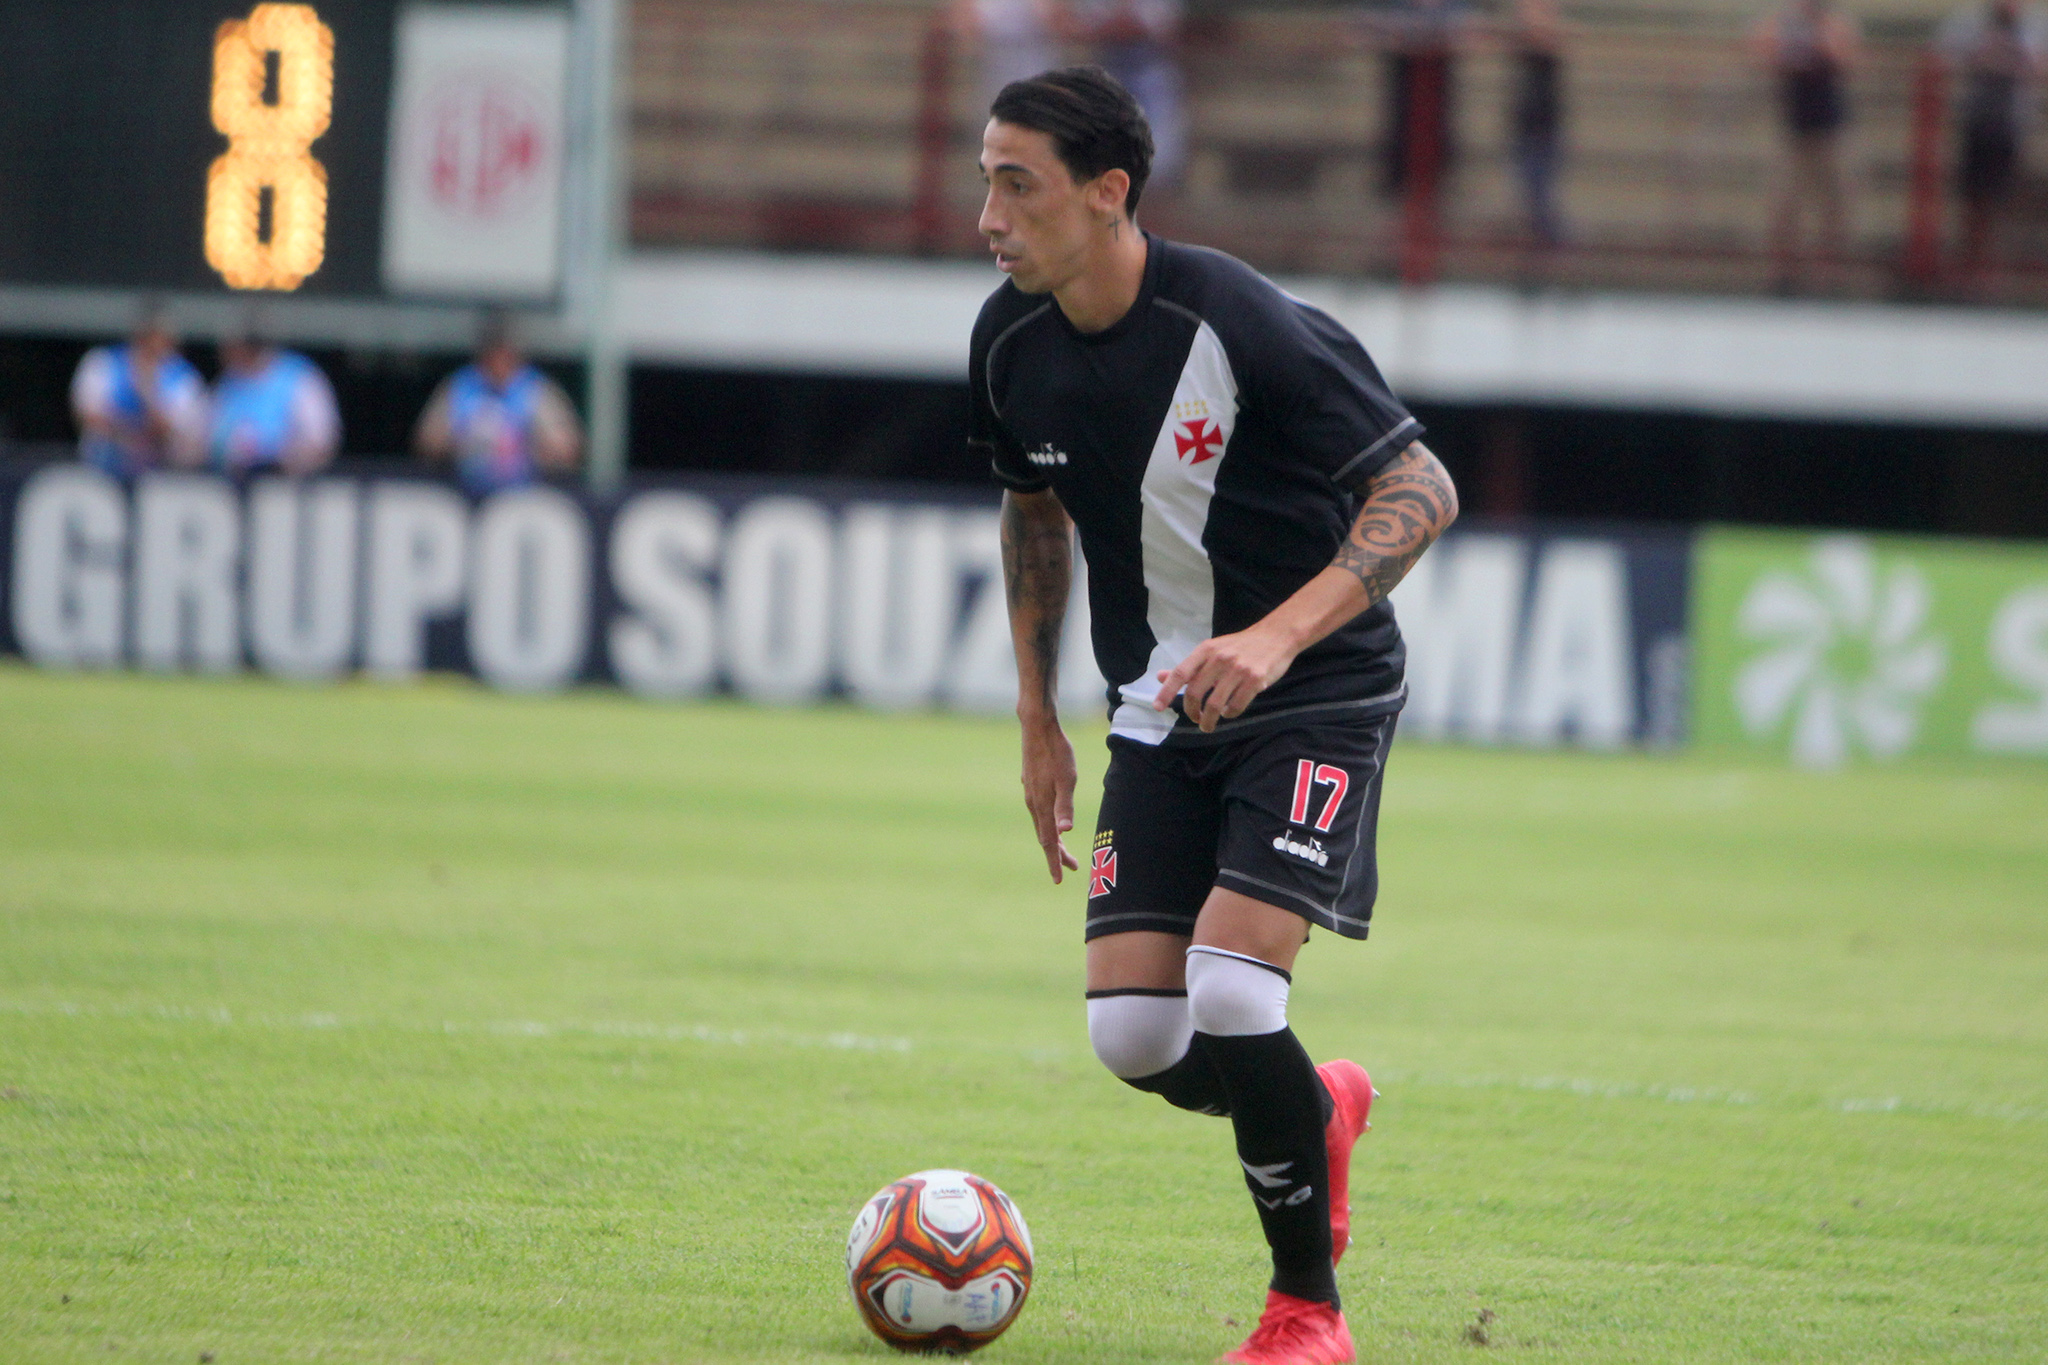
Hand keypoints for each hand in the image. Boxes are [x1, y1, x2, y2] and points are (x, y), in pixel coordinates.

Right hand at [1019, 713, 1080, 882]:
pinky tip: (1052, 820)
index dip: (1054, 861)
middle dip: (1057, 854)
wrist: (1037, 727)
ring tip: (1064, 849)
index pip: (1048, 841)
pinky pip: (1039, 812)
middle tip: (1072, 867)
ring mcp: (1030, 793)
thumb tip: (1065, 831)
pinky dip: (1047, 824)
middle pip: (1044, 836)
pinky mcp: (1031, 784)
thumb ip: (1065, 805)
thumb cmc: (1056, 751)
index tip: (1060, 879)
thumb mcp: (1067, 778)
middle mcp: (1033, 802)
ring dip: (1052, 839)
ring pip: (1041, 824)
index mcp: (1041, 804)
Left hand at [1152, 623, 1299, 732]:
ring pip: (1214, 705)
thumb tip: (1160, 677)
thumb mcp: (1212, 650)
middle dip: (1191, 712)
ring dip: (1209, 720)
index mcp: (1206, 650)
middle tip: (1195, 719)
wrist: (1276, 636)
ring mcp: (1238, 669)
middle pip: (1195, 693)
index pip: (1180, 673)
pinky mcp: (1255, 680)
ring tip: (1208, 725)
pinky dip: (1229, 714)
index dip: (1166, 692)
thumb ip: (1189, 667)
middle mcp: (1220, 659)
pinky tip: (1228, 712)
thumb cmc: (1240, 646)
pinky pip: (1236, 706)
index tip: (1157, 707)